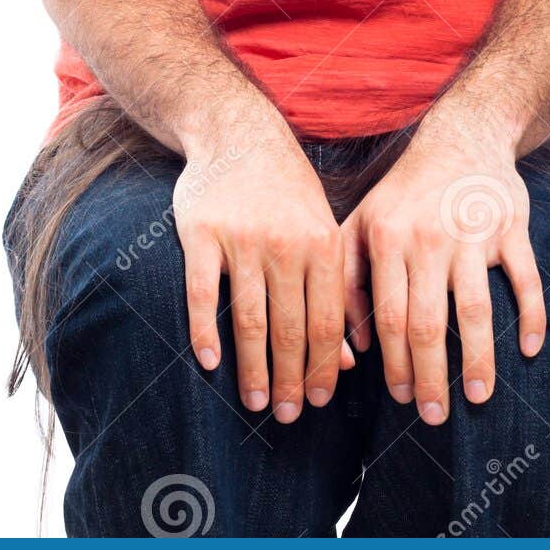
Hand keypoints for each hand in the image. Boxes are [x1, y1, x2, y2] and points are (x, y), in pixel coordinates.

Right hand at [172, 121, 354, 422]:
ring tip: (257, 402)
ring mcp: (241, 239)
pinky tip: (209, 362)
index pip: (327, 321)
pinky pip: (201, 293)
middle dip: (291, 379)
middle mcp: (285, 244)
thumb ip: (336, 292)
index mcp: (322, 244)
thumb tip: (347, 362)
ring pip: (248, 319)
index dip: (324, 367)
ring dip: (253, 368)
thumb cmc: (288, 191)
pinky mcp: (201, 234)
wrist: (239, 132)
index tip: (318, 402)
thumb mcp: (323, 230)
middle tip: (288, 416)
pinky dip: (204, 331)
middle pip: (289, 328)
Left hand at [339, 113, 545, 422]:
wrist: (462, 136)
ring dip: (478, 361)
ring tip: (478, 397)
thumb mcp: (362, 221)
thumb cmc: (404, 190)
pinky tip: (529, 350)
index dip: (395, 364)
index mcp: (388, 239)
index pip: (390, 317)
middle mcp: (428, 238)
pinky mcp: (511, 228)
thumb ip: (348, 279)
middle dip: (431, 378)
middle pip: (429, 324)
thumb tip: (356, 346)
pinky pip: (525, 280)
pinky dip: (531, 316)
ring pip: (475, 311)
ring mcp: (473, 234)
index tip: (400, 399)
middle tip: (435, 416)